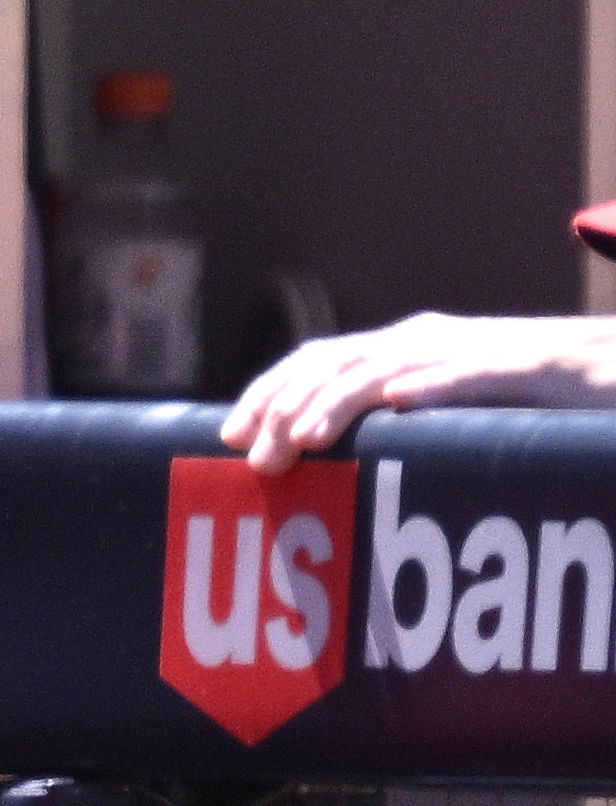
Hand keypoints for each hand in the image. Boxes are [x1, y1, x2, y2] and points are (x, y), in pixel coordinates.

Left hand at [220, 314, 615, 471]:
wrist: (607, 370)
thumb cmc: (522, 400)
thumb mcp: (439, 412)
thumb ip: (387, 426)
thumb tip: (317, 464)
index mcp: (401, 350)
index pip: (314, 361)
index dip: (267, 394)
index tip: (228, 436)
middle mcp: (424, 341)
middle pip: (334, 363)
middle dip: (286, 408)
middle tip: (256, 459)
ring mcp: (469, 349)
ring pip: (386, 369)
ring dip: (338, 404)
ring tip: (305, 442)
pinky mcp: (520, 367)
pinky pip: (469, 376)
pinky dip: (432, 387)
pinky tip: (400, 405)